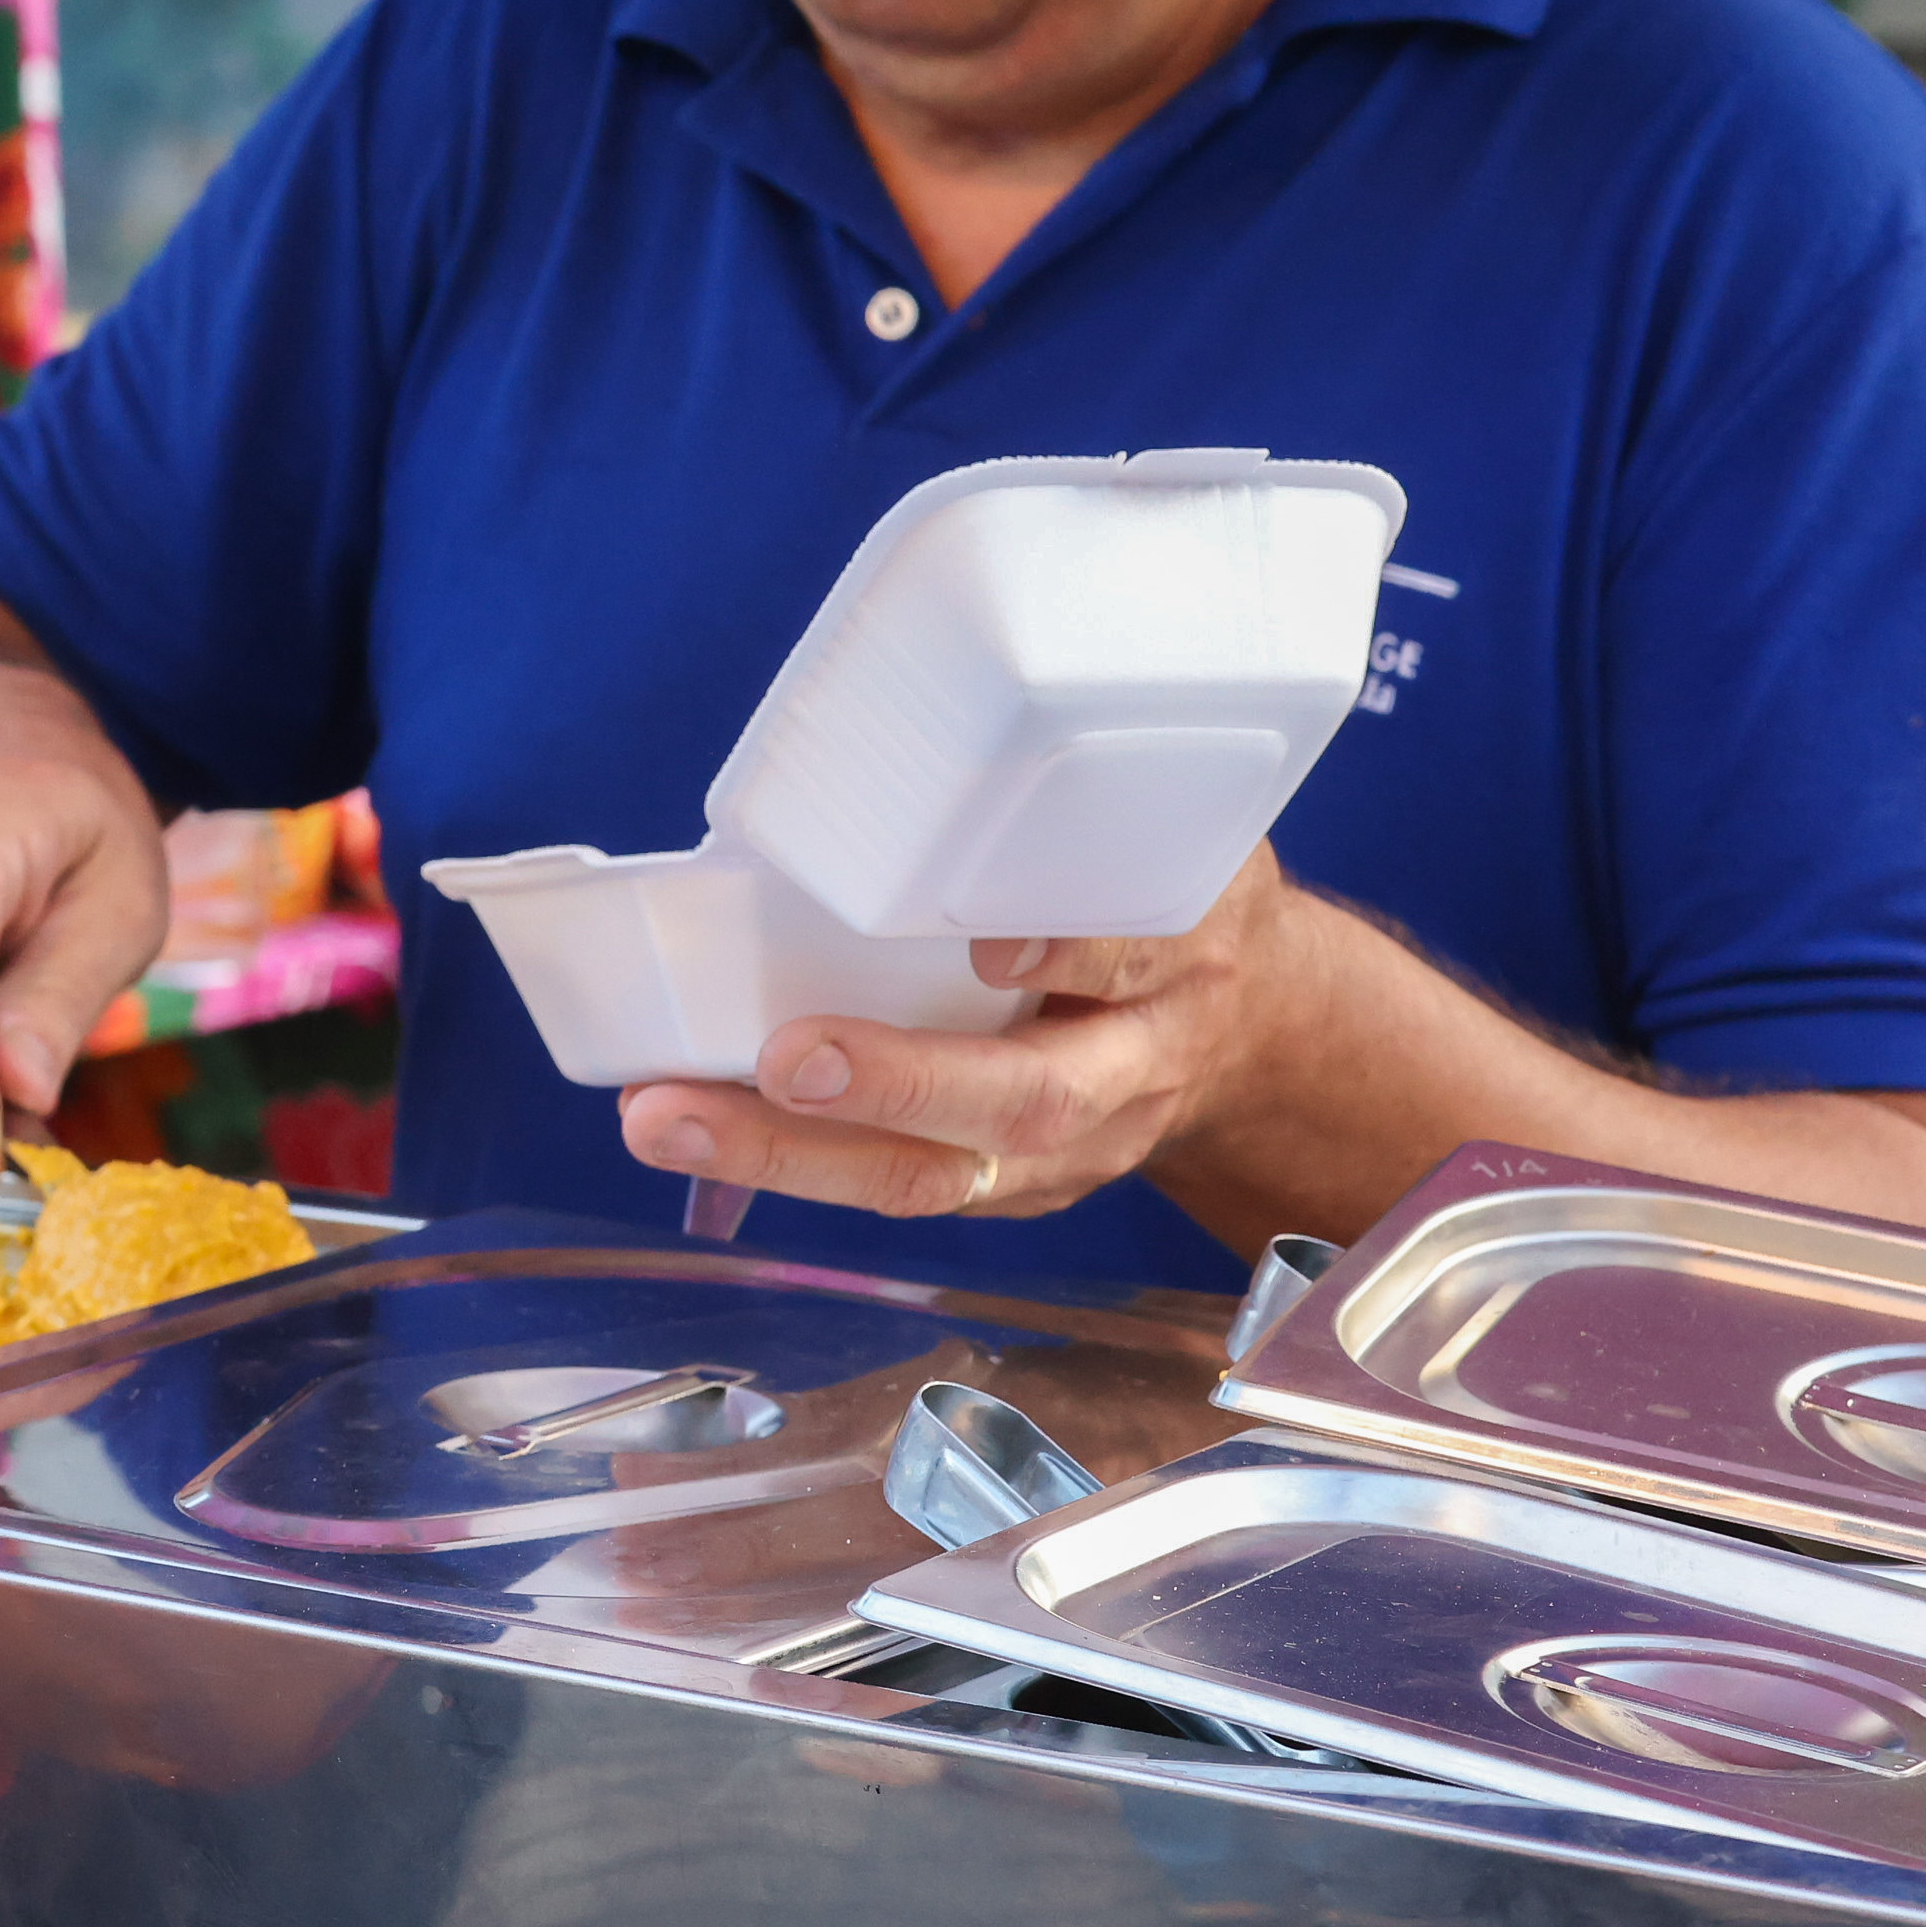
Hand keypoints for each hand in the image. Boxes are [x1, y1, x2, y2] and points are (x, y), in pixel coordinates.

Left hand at [615, 849, 1288, 1223]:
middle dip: (900, 1086)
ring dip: (793, 1155)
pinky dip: (790, 1166)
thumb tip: (940, 738)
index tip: (996, 950)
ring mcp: (1074, 1147)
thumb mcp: (1173, 839)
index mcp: (1182, 959)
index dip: (1072, 955)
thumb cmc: (1177, 902)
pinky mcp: (1014, 1185)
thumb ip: (1083, 815)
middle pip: (1028, 1102)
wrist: (1258, 1033)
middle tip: (784, 1059)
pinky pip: (901, 1188)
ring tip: (666, 1119)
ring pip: (941, 1176)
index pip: (1138, 959)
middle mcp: (1132, 1069)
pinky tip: (690, 1131)